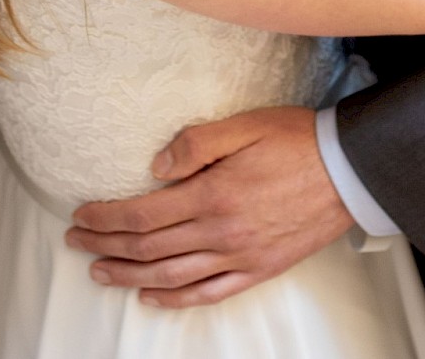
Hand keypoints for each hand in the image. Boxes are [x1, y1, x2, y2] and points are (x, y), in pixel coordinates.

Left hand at [65, 107, 353, 306]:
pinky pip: (209, 293)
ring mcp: (240, 256)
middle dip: (107, 244)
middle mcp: (221, 232)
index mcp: (213, 194)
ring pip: (171, 276)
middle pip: (150, 247)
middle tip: (76, 242)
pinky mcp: (258, 269)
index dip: (107, 216)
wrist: (348, 170)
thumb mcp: (245, 124)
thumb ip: (197, 143)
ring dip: (129, 275)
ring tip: (100, 272)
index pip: (144, 213)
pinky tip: (152, 296)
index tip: (81, 214)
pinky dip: (175, 299)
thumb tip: (156, 166)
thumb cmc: (296, 140)